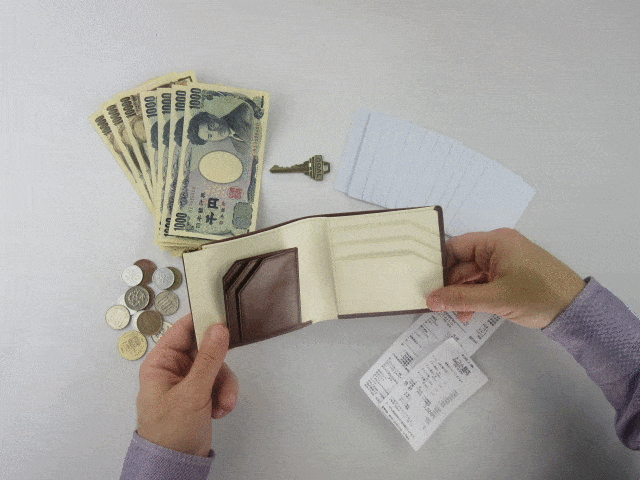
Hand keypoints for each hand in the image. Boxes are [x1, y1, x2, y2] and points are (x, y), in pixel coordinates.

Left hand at [136, 314, 237, 456]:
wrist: (175, 464)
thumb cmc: (171, 431)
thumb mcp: (192, 393)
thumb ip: (209, 359)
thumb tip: (219, 329)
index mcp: (161, 363)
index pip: (182, 330)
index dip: (202, 322)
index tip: (223, 319)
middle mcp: (174, 369)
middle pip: (205, 349)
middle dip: (219, 367)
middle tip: (223, 379)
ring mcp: (188, 382)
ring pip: (216, 368)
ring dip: (224, 386)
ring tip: (223, 404)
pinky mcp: (200, 394)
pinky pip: (219, 383)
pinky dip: (223, 396)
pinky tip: (219, 411)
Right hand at [426, 228, 585, 328]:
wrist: (576, 311)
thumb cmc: (537, 296)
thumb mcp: (495, 299)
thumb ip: (459, 299)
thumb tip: (429, 300)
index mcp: (495, 242)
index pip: (456, 247)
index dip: (439, 265)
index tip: (424, 283)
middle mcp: (498, 248)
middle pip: (462, 264)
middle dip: (450, 286)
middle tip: (436, 306)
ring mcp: (504, 262)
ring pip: (471, 277)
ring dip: (462, 296)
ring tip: (455, 315)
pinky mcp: (509, 277)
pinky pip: (483, 284)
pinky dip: (475, 298)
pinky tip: (468, 315)